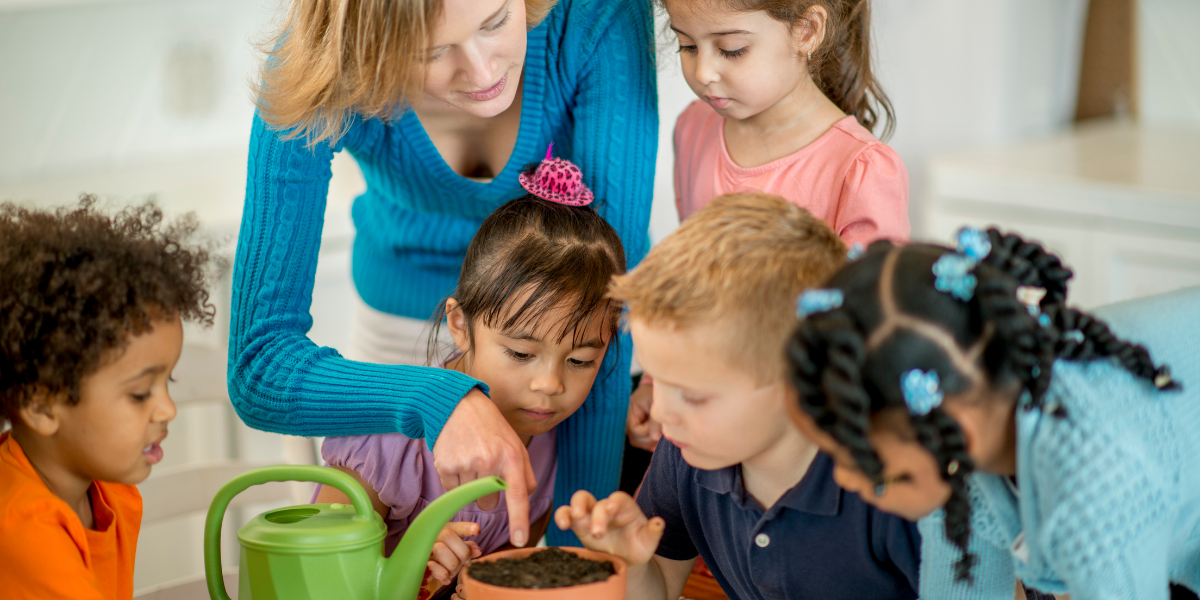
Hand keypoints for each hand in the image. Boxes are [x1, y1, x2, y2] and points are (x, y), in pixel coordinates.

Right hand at [424, 522, 481, 588]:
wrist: (426, 579)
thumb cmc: (445, 562)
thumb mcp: (458, 554)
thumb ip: (468, 548)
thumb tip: (477, 551)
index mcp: (444, 531)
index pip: (454, 526)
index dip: (465, 527)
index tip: (476, 529)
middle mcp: (432, 537)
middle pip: (448, 536)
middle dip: (461, 552)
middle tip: (464, 562)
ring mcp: (423, 550)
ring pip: (440, 549)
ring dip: (451, 565)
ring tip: (451, 571)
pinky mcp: (418, 563)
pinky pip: (432, 566)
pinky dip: (443, 574)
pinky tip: (445, 578)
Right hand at [433, 388, 537, 546]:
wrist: (457, 405)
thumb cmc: (491, 428)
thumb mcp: (515, 443)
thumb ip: (525, 472)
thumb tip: (525, 497)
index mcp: (510, 456)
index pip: (517, 495)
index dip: (519, 520)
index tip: (520, 539)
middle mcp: (488, 461)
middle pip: (489, 503)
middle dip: (488, 492)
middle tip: (485, 466)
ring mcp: (465, 464)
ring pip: (469, 499)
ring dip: (470, 486)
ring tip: (471, 458)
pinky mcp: (446, 466)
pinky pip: (452, 491)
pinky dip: (455, 481)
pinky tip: (458, 460)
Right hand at [553, 490, 664, 566]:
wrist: (626, 559)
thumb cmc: (638, 546)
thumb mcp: (647, 542)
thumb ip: (653, 532)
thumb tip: (659, 522)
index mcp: (625, 508)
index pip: (619, 499)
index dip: (614, 501)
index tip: (611, 508)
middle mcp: (607, 508)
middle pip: (598, 501)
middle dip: (596, 513)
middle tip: (598, 531)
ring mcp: (592, 515)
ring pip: (580, 501)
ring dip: (575, 508)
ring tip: (572, 519)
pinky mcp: (580, 525)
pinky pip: (567, 515)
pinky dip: (562, 516)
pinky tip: (561, 524)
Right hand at [626, 379, 660, 451]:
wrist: (654, 390)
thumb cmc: (654, 394)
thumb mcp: (656, 404)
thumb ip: (655, 421)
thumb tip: (655, 438)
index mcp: (628, 412)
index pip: (634, 431)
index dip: (647, 430)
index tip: (658, 422)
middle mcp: (626, 421)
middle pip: (635, 439)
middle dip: (650, 437)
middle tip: (662, 428)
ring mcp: (631, 427)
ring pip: (638, 442)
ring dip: (651, 440)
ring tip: (661, 430)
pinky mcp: (636, 430)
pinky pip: (641, 442)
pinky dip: (651, 441)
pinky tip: (658, 433)